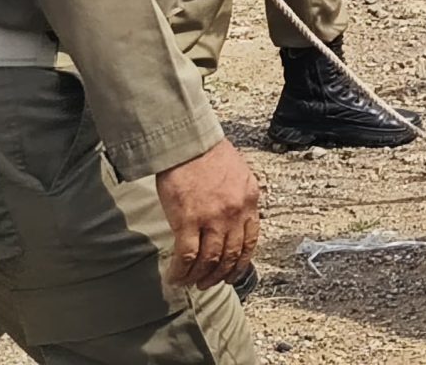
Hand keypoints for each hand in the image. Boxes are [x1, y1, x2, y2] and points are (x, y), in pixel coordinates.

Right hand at [155, 136, 260, 289]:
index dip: (241, 264)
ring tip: (189, 283)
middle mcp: (234, 212)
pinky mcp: (187, 220)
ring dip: (198, 277)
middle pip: (231, 256)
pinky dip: (181, 272)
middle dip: (219, 275)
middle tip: (208, 283)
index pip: (250, 241)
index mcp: (249, 200)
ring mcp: (212, 218)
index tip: (233, 275)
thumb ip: (239, 199)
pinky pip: (187, 257)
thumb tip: (234, 222)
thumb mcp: (238, 174)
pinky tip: (175, 276)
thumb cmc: (208, 154)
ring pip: (209, 261)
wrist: (187, 142)